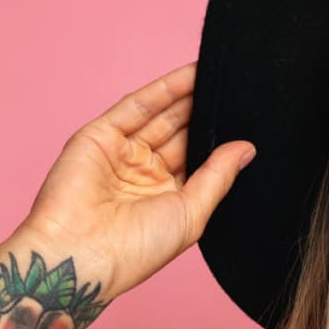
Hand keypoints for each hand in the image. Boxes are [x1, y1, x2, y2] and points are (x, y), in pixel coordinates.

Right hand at [18, 60, 254, 301]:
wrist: (80, 255)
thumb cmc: (135, 250)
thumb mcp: (191, 214)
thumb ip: (218, 178)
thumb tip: (246, 149)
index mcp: (164, 197)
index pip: (196, 158)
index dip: (218, 138)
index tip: (248, 119)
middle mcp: (142, 173)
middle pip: (180, 132)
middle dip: (204, 112)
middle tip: (238, 89)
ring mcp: (121, 152)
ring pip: (161, 115)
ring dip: (189, 95)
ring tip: (220, 73)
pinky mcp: (100, 135)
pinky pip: (138, 105)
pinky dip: (164, 89)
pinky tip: (193, 73)